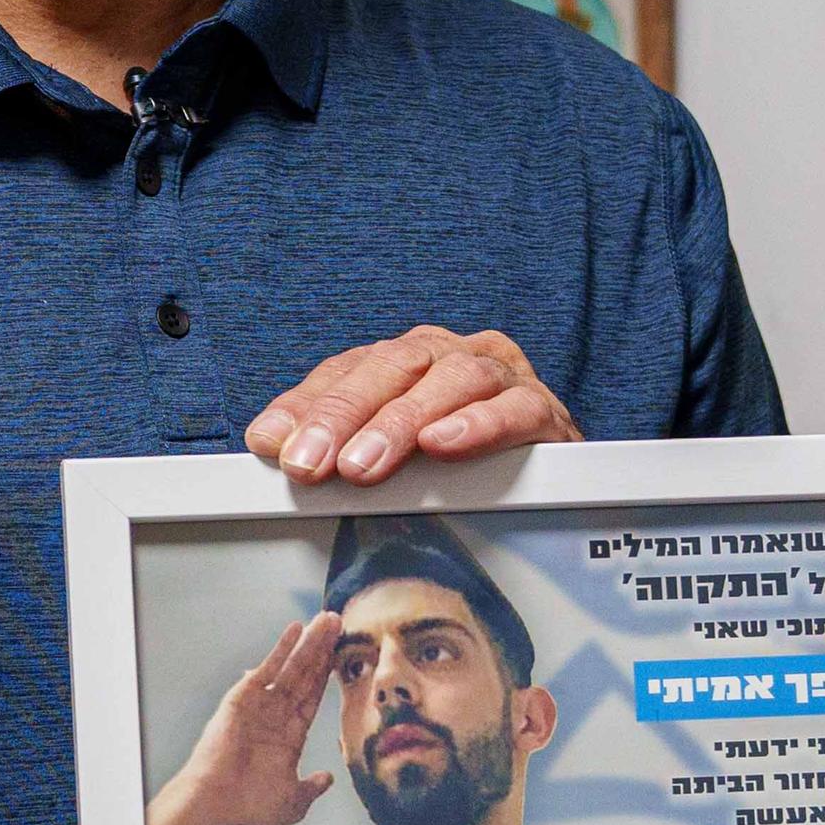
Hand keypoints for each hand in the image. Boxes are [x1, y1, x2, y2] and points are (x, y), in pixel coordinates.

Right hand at [150, 615, 340, 824]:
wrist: (219, 805)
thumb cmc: (251, 808)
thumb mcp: (293, 801)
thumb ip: (312, 787)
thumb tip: (327, 778)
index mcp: (289, 737)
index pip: (312, 697)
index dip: (327, 675)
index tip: (342, 652)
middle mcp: (275, 716)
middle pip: (305, 675)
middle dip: (322, 649)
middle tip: (339, 621)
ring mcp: (259, 705)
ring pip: (291, 667)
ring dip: (309, 643)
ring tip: (327, 618)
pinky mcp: (242, 698)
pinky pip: (266, 669)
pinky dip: (281, 649)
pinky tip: (297, 629)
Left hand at [252, 328, 576, 482]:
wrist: (555, 469)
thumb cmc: (463, 458)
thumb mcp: (393, 451)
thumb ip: (337, 441)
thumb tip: (269, 443)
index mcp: (408, 358)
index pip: (348, 370)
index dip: (307, 404)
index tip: (272, 443)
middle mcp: (449, 354)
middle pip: (393, 366)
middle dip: (345, 415)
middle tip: (310, 464)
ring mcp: (500, 375)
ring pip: (450, 380)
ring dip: (402, 423)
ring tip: (364, 465)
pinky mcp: (543, 408)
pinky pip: (514, 407)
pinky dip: (478, 424)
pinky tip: (444, 444)